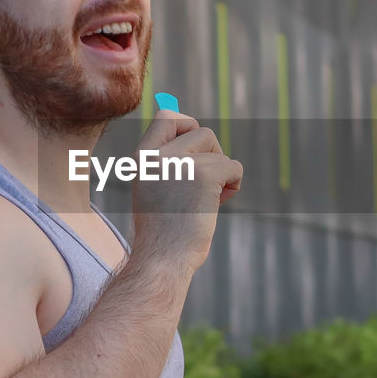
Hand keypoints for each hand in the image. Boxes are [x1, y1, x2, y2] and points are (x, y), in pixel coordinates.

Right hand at [131, 110, 242, 271]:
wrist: (163, 259)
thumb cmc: (163, 232)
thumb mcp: (154, 190)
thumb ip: (167, 164)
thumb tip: (198, 136)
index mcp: (143, 159)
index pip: (166, 118)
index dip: (187, 125)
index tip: (197, 148)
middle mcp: (159, 156)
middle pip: (201, 131)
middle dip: (212, 153)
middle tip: (209, 180)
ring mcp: (180, 163)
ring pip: (218, 151)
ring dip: (222, 172)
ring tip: (210, 198)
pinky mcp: (203, 175)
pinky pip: (233, 167)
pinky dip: (233, 184)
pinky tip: (219, 203)